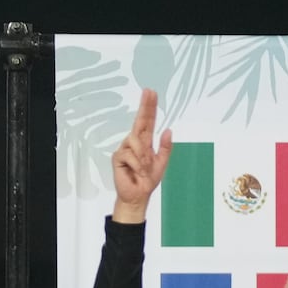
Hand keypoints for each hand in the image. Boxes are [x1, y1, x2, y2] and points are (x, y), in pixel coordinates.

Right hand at [111, 88, 171, 223]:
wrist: (138, 195)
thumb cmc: (147, 179)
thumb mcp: (162, 163)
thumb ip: (166, 147)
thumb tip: (169, 130)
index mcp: (145, 142)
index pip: (147, 122)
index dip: (149, 108)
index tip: (151, 93)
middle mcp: (134, 142)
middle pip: (139, 121)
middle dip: (145, 106)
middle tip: (149, 92)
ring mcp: (125, 148)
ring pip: (136, 141)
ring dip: (144, 157)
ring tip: (145, 168)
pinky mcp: (118, 157)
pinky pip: (130, 154)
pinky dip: (137, 164)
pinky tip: (137, 171)